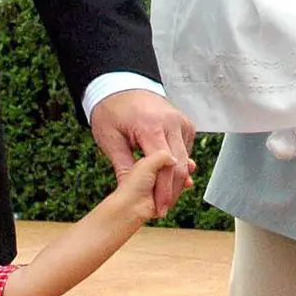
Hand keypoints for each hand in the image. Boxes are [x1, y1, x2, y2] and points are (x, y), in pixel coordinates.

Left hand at [90, 90, 195, 215]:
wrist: (121, 86)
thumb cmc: (112, 110)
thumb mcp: (110, 139)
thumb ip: (123, 166)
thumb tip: (130, 194)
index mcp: (151, 125)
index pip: (164, 166)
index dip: (163, 192)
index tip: (158, 209)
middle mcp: (171, 122)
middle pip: (180, 166)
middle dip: (172, 192)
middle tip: (162, 209)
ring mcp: (181, 122)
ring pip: (186, 160)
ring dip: (177, 181)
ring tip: (163, 198)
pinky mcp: (185, 124)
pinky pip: (186, 150)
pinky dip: (179, 166)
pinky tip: (167, 178)